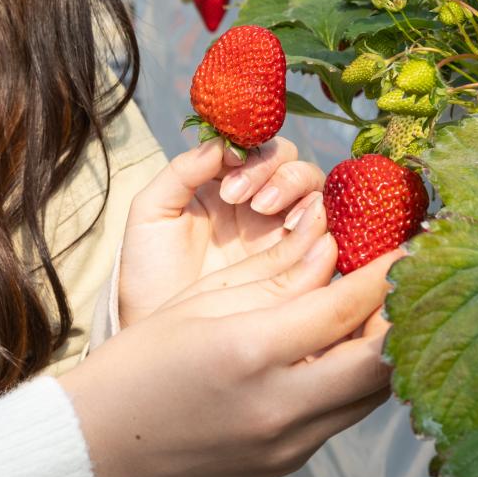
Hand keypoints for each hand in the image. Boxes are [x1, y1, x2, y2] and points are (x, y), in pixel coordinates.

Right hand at [59, 243, 398, 476]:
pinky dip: (354, 382)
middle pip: (380, 361)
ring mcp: (288, 443)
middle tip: (415, 283)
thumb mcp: (200, 304)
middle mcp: (279, 403)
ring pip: (371, 396)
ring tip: (387, 315)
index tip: (413, 246)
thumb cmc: (140, 363)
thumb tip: (331, 249)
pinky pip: (342, 418)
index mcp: (250, 350)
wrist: (101, 446)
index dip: (387, 273)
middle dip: (405, 317)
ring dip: (386, 354)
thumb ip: (272, 278)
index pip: (344, 307)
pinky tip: (345, 355)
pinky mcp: (288, 464)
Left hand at [118, 138, 326, 326]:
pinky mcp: (302, 266)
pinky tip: (305, 232)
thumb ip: (180, 173)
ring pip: (315, 194)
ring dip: (301, 194)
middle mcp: (259, 205)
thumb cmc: (148, 272)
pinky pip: (329, 236)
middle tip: (252, 200)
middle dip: (278, 173)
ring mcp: (283, 234)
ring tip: (271, 215)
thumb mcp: (151, 214)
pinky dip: (325, 225)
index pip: (256, 148)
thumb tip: (220, 144)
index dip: (251, 152)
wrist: (156, 332)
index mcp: (224, 184)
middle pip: (293, 165)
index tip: (230, 169)